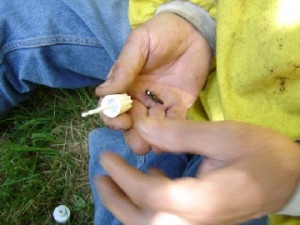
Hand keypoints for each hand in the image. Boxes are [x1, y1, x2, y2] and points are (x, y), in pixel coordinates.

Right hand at [96, 12, 211, 153]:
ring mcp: (160, 103)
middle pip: (131, 122)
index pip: (113, 106)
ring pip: (151, 126)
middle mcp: (140, 97)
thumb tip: (102, 93)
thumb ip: (123, 68)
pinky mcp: (179, 105)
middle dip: (132, 135)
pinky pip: (174, 122)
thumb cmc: (161, 33)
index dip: (113, 117)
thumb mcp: (139, 44)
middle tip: (139, 144)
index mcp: (126, 84)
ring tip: (152, 147)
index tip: (122, 122)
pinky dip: (171, 133)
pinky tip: (168, 141)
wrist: (193, 30)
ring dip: (150, 138)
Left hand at [96, 119, 299, 224]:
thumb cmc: (261, 153)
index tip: (106, 159)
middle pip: (145, 222)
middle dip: (117, 201)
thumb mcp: (223, 135)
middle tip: (100, 180)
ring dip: (129, 208)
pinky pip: (169, 221)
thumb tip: (142, 126)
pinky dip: (151, 207)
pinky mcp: (205, 220)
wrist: (291, 177)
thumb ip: (179, 133)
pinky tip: (152, 182)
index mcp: (201, 201)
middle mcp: (197, 221)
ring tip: (114, 185)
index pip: (149, 195)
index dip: (122, 177)